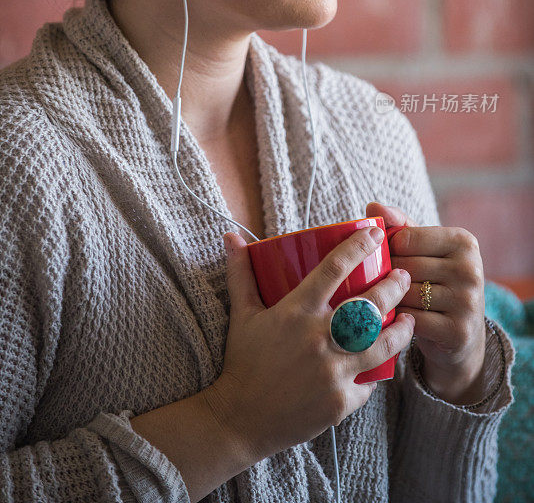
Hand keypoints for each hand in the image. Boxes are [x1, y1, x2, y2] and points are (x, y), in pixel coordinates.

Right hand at [204, 226, 414, 462]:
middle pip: (370, 305)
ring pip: (382, 345)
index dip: (359, 247)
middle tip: (404, 276)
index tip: (376, 233)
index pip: (334, 268)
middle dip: (394, 287)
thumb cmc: (242, 361)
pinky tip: (383, 362)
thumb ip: (241, 273)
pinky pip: (369, 383)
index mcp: (296, 312)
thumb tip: (231, 236)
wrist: (238, 419)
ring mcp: (332, 372)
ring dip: (401, 330)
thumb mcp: (241, 314)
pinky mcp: (340, 401)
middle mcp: (318, 338)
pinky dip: (376, 372)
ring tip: (409, 318)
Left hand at [366, 202, 486, 404]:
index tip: (390, 258)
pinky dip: (399, 321)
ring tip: (392, 301)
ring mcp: (468, 301)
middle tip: (385, 284)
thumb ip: (398, 224)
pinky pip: (411, 321)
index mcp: (463, 241)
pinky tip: (400, 320)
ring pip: (406, 294)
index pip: (405, 238)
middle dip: (387, 277)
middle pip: (404, 267)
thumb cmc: (434, 280)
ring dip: (391, 300)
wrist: (459, 333)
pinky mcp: (459, 331)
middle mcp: (471, 269)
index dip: (388, 250)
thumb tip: (372, 205)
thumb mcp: (422, 249)